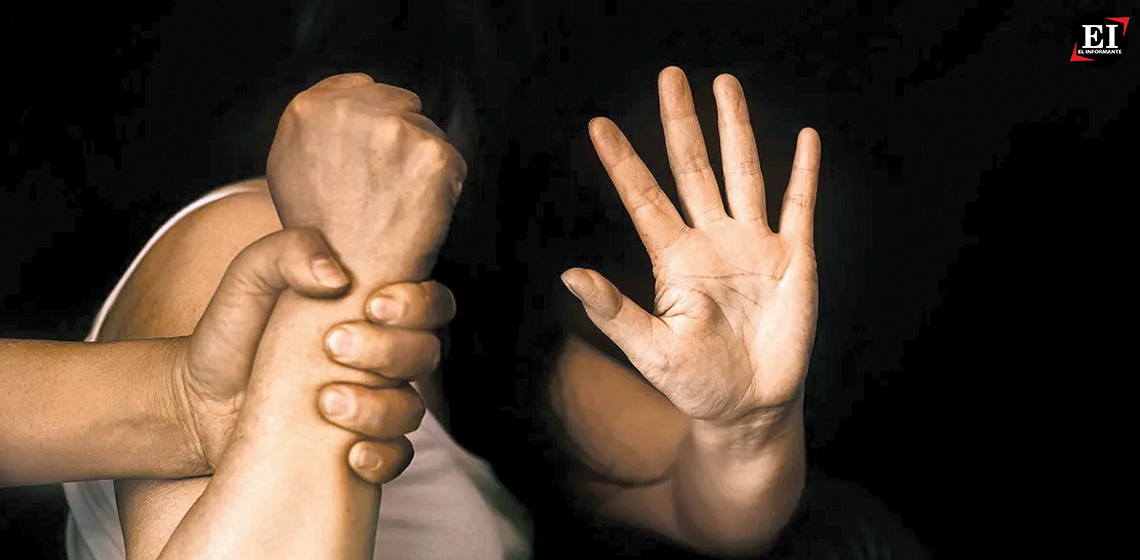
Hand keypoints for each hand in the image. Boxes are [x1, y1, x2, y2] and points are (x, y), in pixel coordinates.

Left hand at [176, 228, 454, 482]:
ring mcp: (371, 407)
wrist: (195, 401)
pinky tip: (350, 452)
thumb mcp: (249, 277)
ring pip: (411, 410)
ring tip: (326, 401)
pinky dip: (382, 456)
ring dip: (379, 406)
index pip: (430, 305)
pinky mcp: (356, 448)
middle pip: (426, 355)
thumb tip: (336, 276)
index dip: (418, 304)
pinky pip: (395, 458)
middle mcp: (380, 360)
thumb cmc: (230, 332)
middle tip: (334, 345)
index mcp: (370, 314)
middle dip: (390, 350)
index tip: (373, 305)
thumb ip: (288, 252)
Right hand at [266, 72, 466, 281]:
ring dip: (420, 163)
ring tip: (395, 204)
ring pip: (429, 132)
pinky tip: (417, 213)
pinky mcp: (433, 156)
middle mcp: (351, 111)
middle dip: (400, 139)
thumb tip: (360, 91)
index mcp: (308, 108)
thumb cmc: (320, 234)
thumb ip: (319, 125)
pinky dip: (444, 187)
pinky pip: (452, 160)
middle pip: (401, 104)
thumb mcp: (291, 166)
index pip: (362, 87)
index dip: (373, 123)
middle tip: (385, 190)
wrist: (345, 284)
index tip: (372, 159)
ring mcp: (395, 131)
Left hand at [562, 67, 820, 428]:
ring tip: (724, 84)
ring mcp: (754, 246)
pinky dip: (804, 172)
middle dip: (681, 124)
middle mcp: (711, 241)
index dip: (623, 162)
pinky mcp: (794, 259)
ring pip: (744, 174)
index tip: (598, 125)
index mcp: (673, 259)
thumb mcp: (649, 351)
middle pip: (693, 169)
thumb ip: (614, 312)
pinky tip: (806, 138)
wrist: (749, 408)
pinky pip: (800, 206)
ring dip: (736, 129)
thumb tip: (568, 275)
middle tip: (670, 77)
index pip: (644, 198)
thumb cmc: (694, 383)